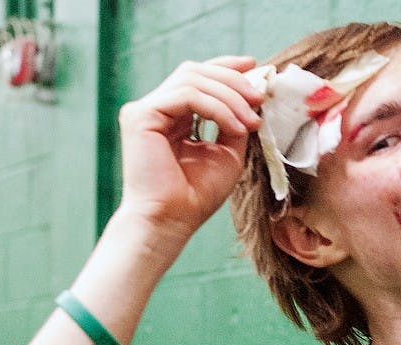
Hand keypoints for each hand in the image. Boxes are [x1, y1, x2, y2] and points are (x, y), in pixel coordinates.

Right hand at [116, 55, 263, 239]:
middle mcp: (156, 109)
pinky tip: (235, 127)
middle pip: (195, 72)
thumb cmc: (196, 196)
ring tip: (251, 120)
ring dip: (229, 97)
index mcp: (172, 117)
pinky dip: (217, 108)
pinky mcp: (141, 116)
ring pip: (192, 79)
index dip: (225, 68)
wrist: (172, 221)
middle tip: (259, 97)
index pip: (197, 78)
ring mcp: (145, 111)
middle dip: (232, 81)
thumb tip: (251, 97)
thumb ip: (235, 122)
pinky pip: (187, 97)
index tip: (255, 67)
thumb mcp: (227, 152)